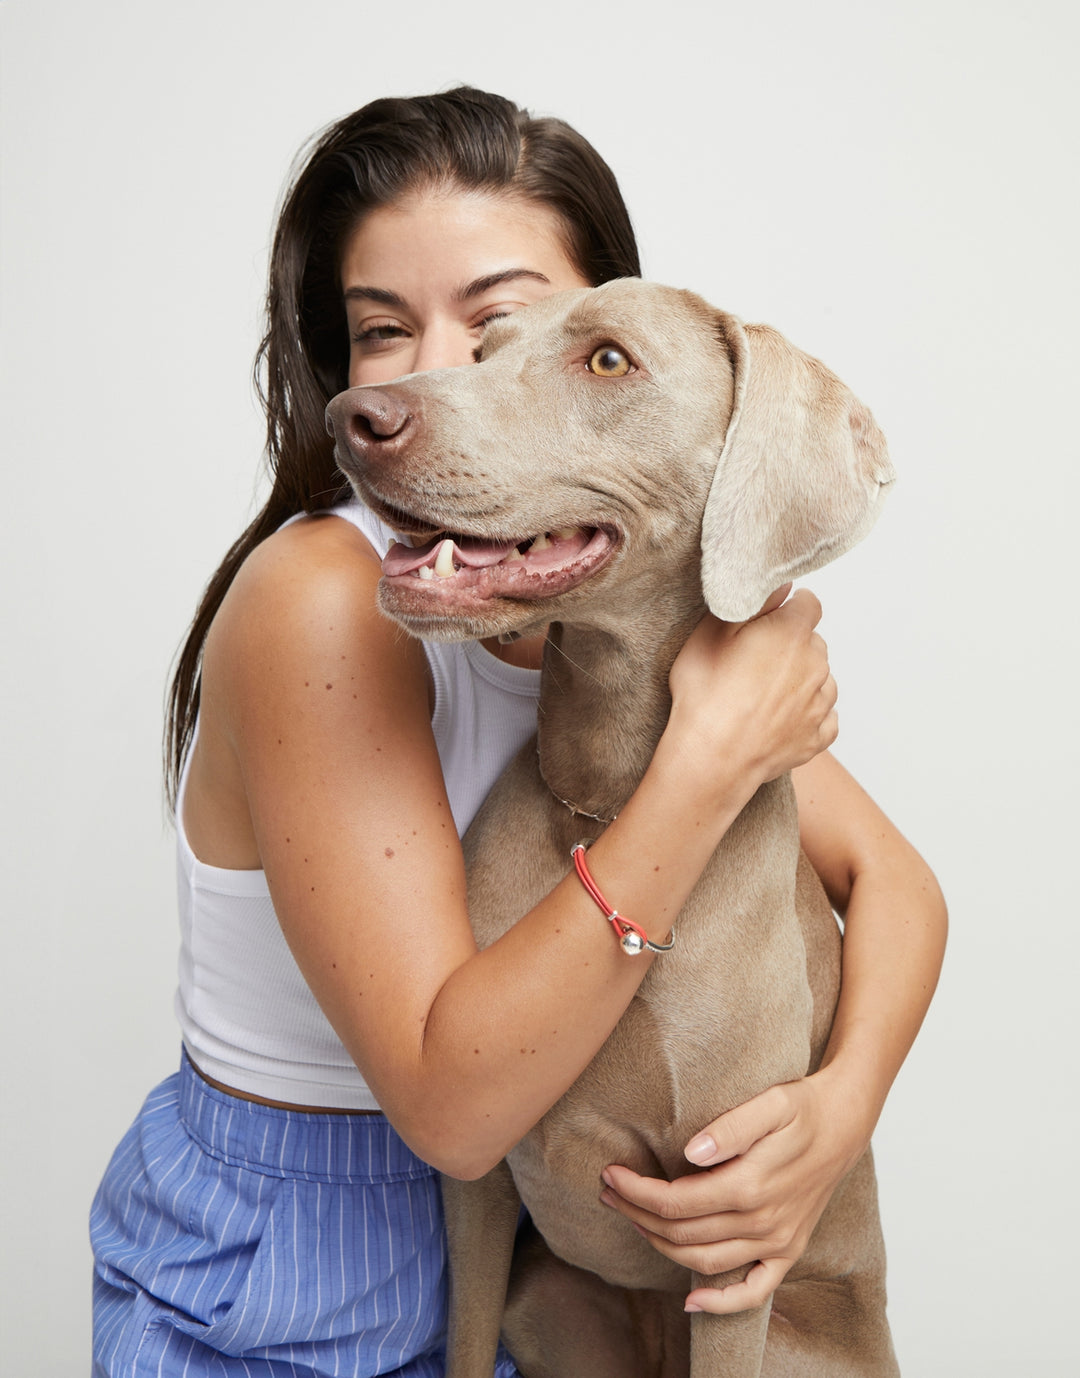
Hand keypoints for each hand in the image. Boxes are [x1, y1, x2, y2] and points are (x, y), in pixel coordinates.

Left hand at [598, 1071, 868, 1313]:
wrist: (845, 1122)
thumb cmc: (804, 1108)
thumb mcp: (771, 1102)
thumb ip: (731, 1127)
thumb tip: (691, 1152)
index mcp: (751, 1185)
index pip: (676, 1201)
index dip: (638, 1191)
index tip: (611, 1173)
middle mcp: (762, 1222)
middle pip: (682, 1232)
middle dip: (637, 1213)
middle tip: (609, 1192)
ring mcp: (776, 1242)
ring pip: (704, 1261)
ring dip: (661, 1246)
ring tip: (633, 1219)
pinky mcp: (788, 1251)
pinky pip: (753, 1291)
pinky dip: (721, 1303)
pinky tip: (692, 1300)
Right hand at [667, 587, 837, 789]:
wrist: (711, 759)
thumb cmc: (706, 697)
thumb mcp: (711, 634)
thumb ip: (751, 603)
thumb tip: (780, 585)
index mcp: (792, 634)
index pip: (809, 603)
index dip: (789, 607)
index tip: (770, 619)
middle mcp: (815, 666)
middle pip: (813, 642)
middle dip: (791, 645)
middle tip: (755, 661)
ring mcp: (819, 704)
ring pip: (821, 679)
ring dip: (801, 680)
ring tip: (764, 694)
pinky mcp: (817, 737)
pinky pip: (823, 718)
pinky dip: (808, 716)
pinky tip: (781, 719)